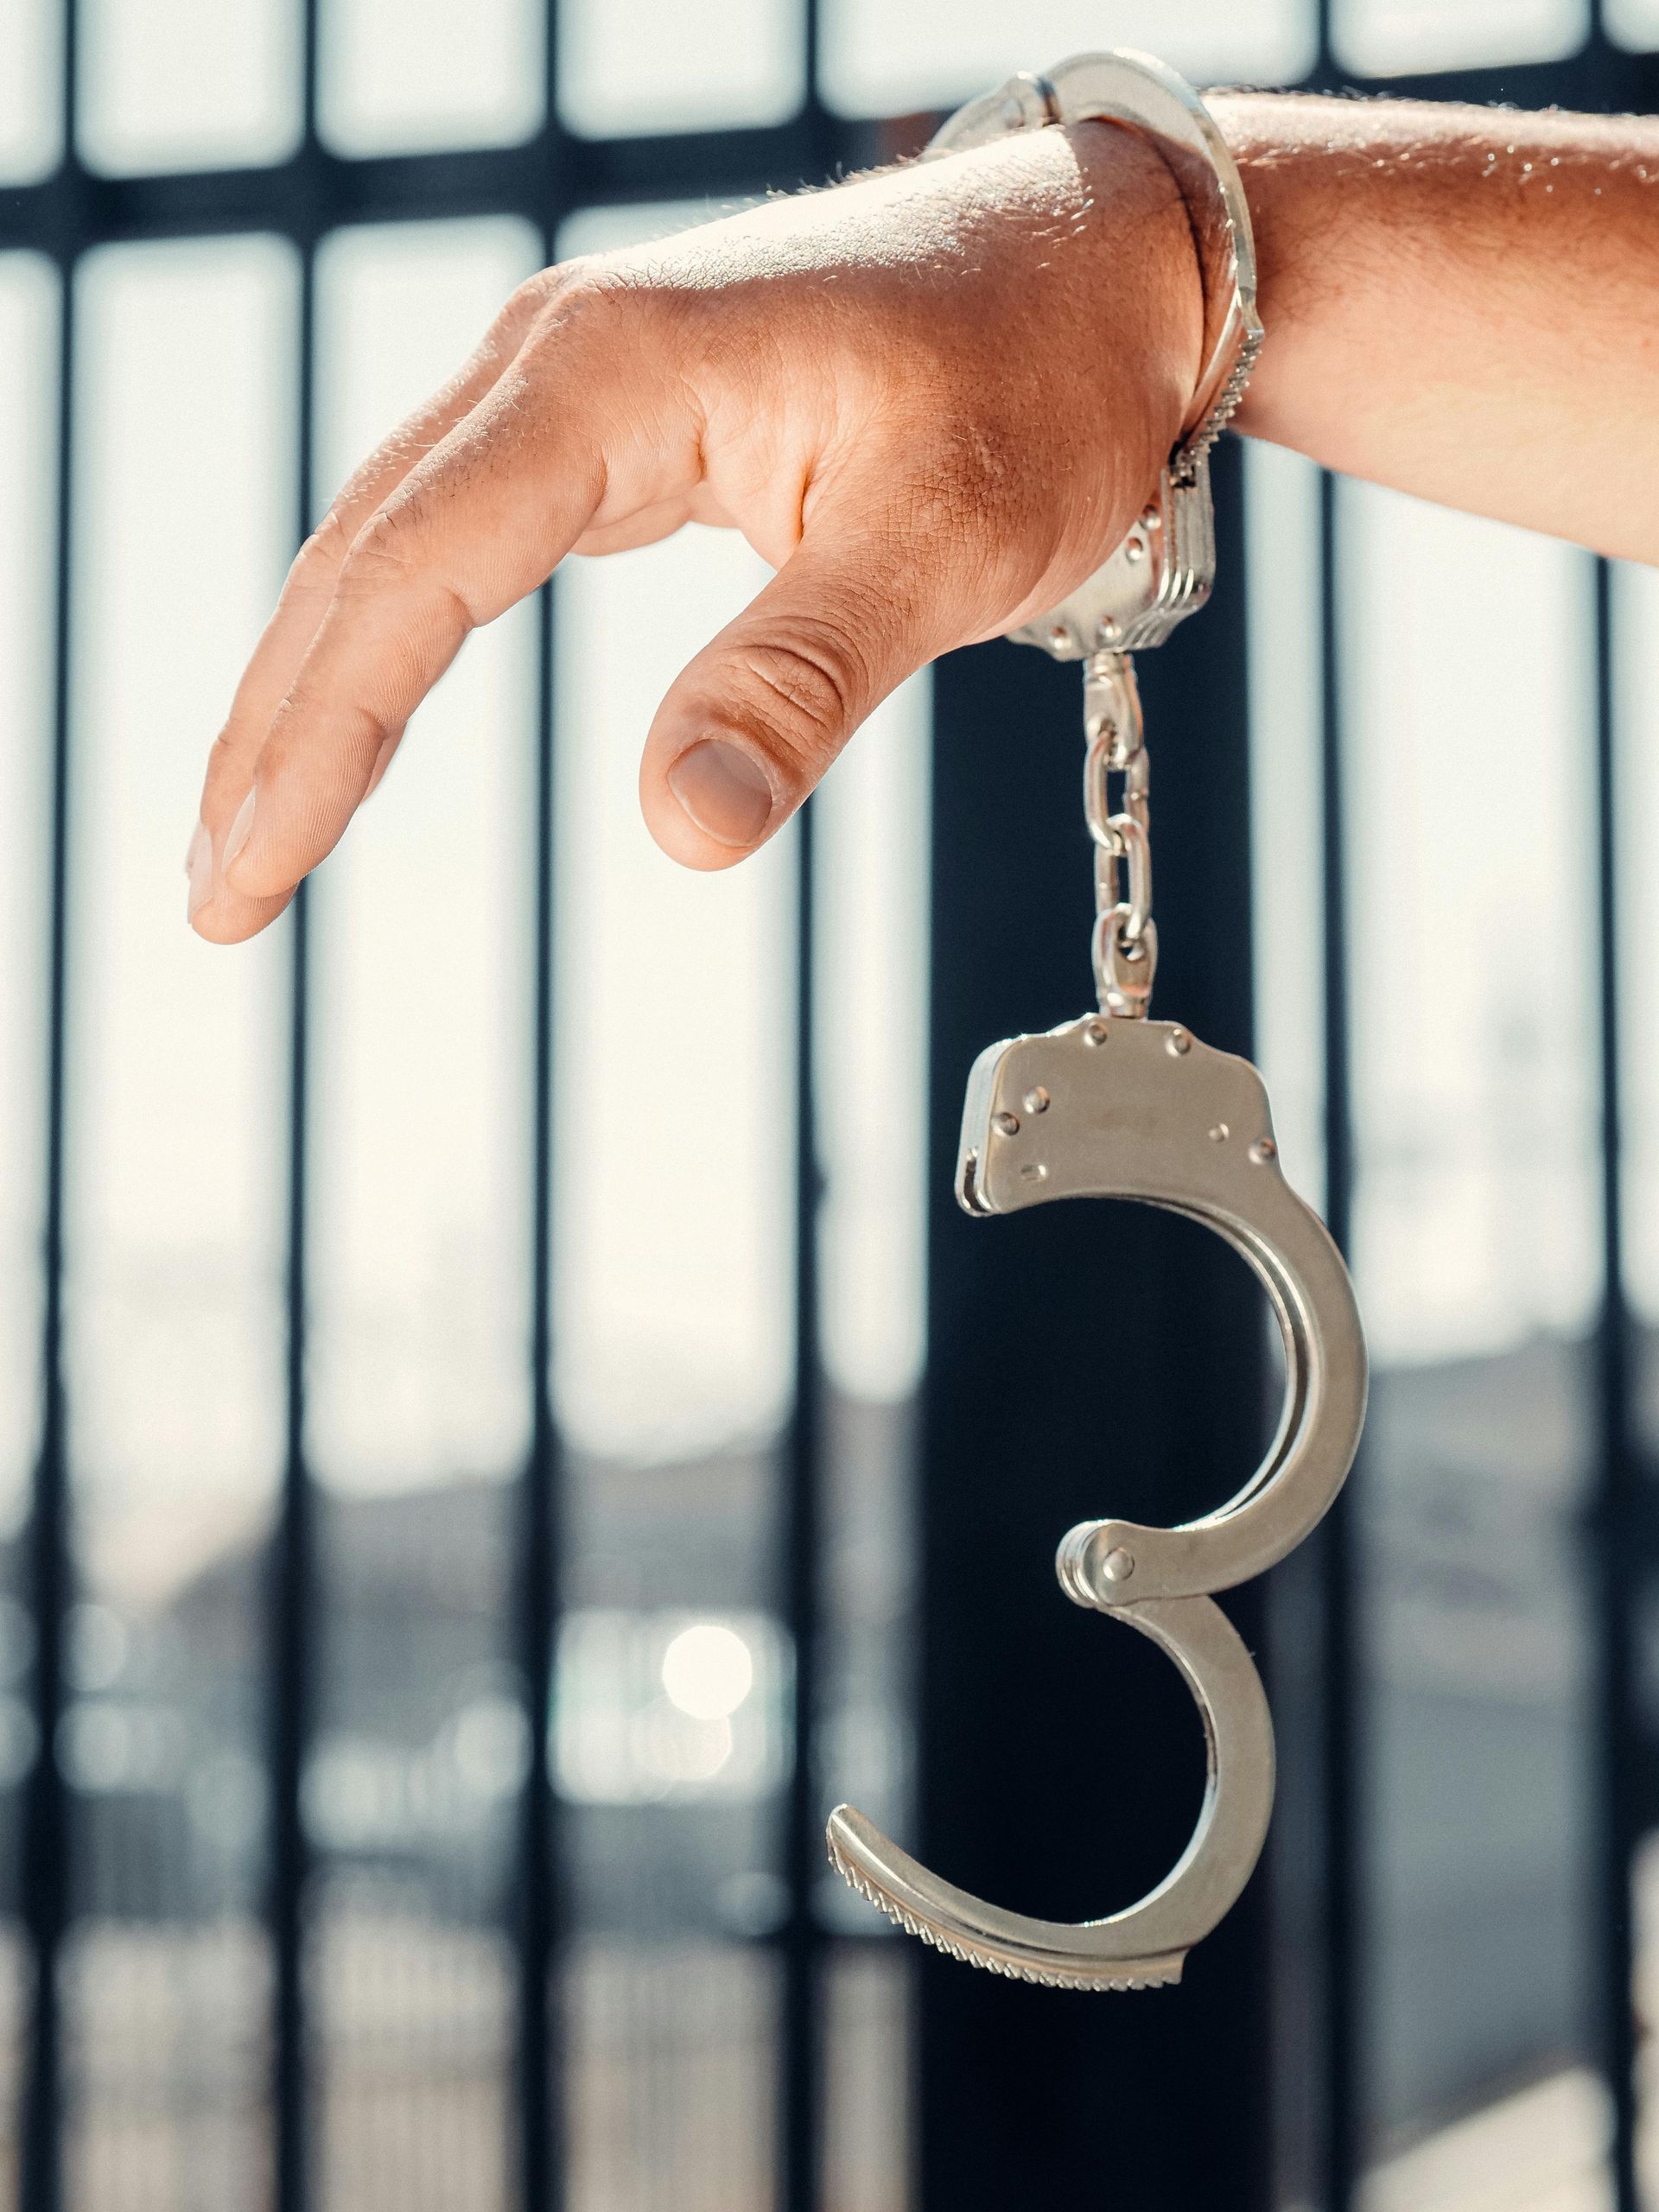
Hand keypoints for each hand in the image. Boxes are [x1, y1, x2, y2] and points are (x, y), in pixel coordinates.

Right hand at [187, 120, 1201, 940]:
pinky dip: (394, 634)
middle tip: (215, 891)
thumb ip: (799, 679)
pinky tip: (363, 708)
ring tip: (253, 824)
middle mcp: (559, 358)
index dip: (318, 733)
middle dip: (275, 726)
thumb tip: (678, 832)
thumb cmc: (1038, 386)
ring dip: (312, 683)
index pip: (410, 575)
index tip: (251, 869)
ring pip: (392, 542)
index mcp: (608, 376)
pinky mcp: (619, 420)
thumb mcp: (938, 543)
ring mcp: (581, 383)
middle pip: (359, 556)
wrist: (1107, 272)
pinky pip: (460, 533)